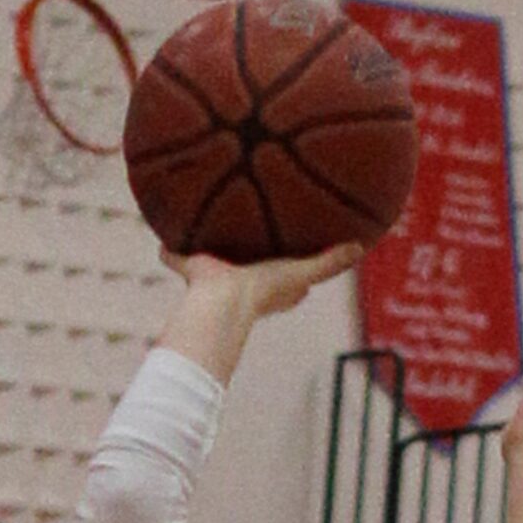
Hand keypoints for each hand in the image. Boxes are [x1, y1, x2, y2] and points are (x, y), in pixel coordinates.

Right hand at [160, 242, 363, 321]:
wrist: (223, 300)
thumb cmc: (264, 289)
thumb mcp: (302, 272)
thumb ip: (330, 262)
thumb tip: (360, 247)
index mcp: (270, 288)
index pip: (290, 280)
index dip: (295, 270)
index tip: (298, 254)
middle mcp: (244, 284)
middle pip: (252, 267)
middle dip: (255, 256)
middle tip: (256, 233)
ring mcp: (214, 277)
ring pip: (214, 258)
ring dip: (209, 248)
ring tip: (204, 221)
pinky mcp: (191, 269)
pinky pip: (176, 252)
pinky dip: (168, 248)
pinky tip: (161, 228)